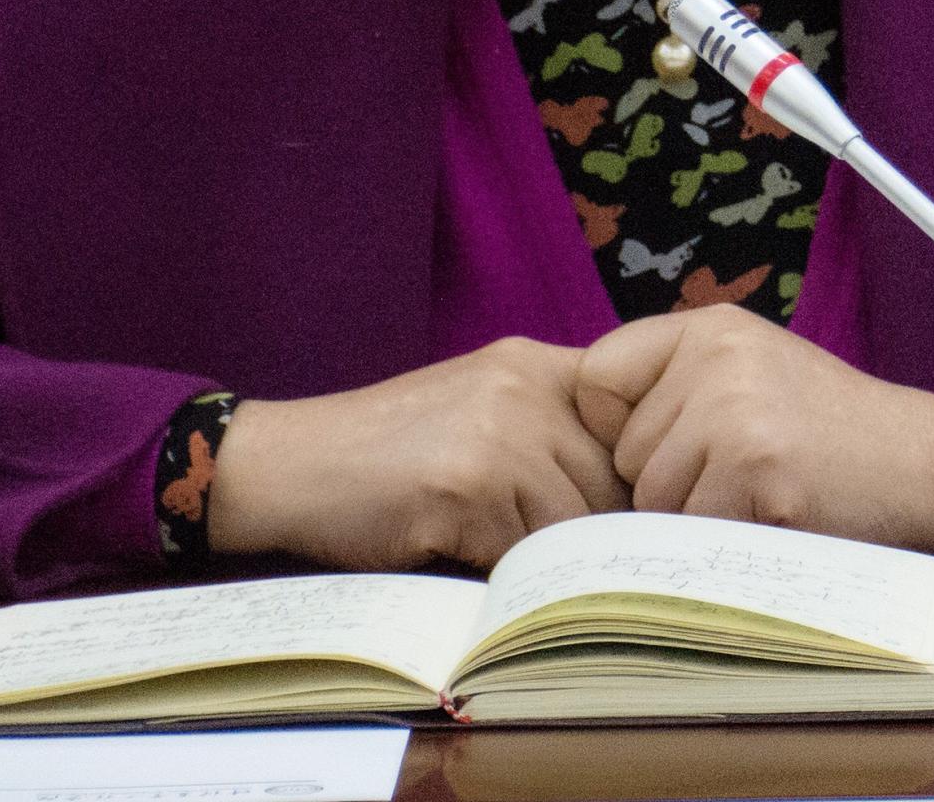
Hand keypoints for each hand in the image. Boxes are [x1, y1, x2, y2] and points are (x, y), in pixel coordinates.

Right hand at [208, 338, 629, 571]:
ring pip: (574, 522)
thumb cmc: (391, 455)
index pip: (632, 421)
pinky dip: (500, 571)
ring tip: (494, 549)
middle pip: (613, 480)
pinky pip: (523, 550)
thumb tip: (637, 497)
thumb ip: (553, 431)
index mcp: (535, 362)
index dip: (630, 478)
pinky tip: (461, 554)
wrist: (295, 464)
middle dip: (588, 530)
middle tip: (543, 552)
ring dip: (543, 556)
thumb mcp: (482, 411)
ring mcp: (498, 429)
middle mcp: (525, 383)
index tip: (610, 515)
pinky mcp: (467, 480)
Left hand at [573, 305, 933, 552]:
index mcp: (709, 327)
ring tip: (756, 494)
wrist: (920, 460)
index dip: (616, 427)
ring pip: (653, 497)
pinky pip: (694, 528)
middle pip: (625, 451)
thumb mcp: (749, 371)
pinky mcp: (757, 467)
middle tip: (735, 476)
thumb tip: (585, 437)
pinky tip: (775, 513)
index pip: (598, 377)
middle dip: (666, 481)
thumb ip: (675, 385)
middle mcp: (716, 355)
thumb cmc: (826, 429)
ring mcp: (736, 409)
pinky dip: (727, 540)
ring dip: (696, 516)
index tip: (663, 448)